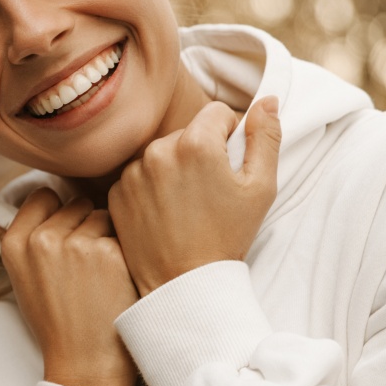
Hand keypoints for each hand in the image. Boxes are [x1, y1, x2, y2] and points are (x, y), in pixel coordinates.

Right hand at [0, 189, 139, 385]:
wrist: (85, 363)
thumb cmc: (59, 321)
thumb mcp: (26, 278)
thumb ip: (31, 237)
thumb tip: (44, 195)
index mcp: (14, 243)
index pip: (43, 195)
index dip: (60, 211)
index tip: (67, 232)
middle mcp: (41, 240)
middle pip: (76, 202)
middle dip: (86, 223)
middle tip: (86, 265)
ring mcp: (75, 244)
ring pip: (103, 214)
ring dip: (108, 235)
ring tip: (101, 274)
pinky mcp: (109, 252)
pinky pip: (124, 232)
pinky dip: (126, 251)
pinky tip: (118, 280)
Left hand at [108, 97, 280, 295]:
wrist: (184, 285)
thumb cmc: (227, 237)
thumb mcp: (260, 188)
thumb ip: (266, 137)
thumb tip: (268, 100)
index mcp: (197, 143)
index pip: (217, 113)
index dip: (230, 137)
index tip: (229, 168)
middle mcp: (159, 150)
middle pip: (187, 133)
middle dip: (200, 153)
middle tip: (210, 193)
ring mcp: (133, 172)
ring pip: (162, 153)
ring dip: (175, 169)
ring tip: (187, 206)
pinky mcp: (116, 193)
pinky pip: (139, 175)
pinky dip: (152, 188)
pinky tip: (166, 214)